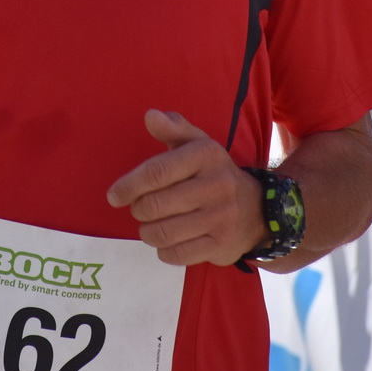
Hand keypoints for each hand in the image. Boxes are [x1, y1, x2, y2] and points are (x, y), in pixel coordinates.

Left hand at [106, 109, 262, 266]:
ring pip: (163, 233)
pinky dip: (163, 250)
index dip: (129, 185)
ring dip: (147, 232)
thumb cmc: (213, 174)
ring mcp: (221, 217)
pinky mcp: (221, 245)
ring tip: (149, 226)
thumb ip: (173, 128)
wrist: (257, 210)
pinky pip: (177, 255)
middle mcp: (217, 185)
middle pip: (155, 205)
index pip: (156, 172)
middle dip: (138, 210)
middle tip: (139, 209)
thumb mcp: (197, 144)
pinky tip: (167, 241)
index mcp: (207, 155)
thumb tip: (150, 115)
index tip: (114, 196)